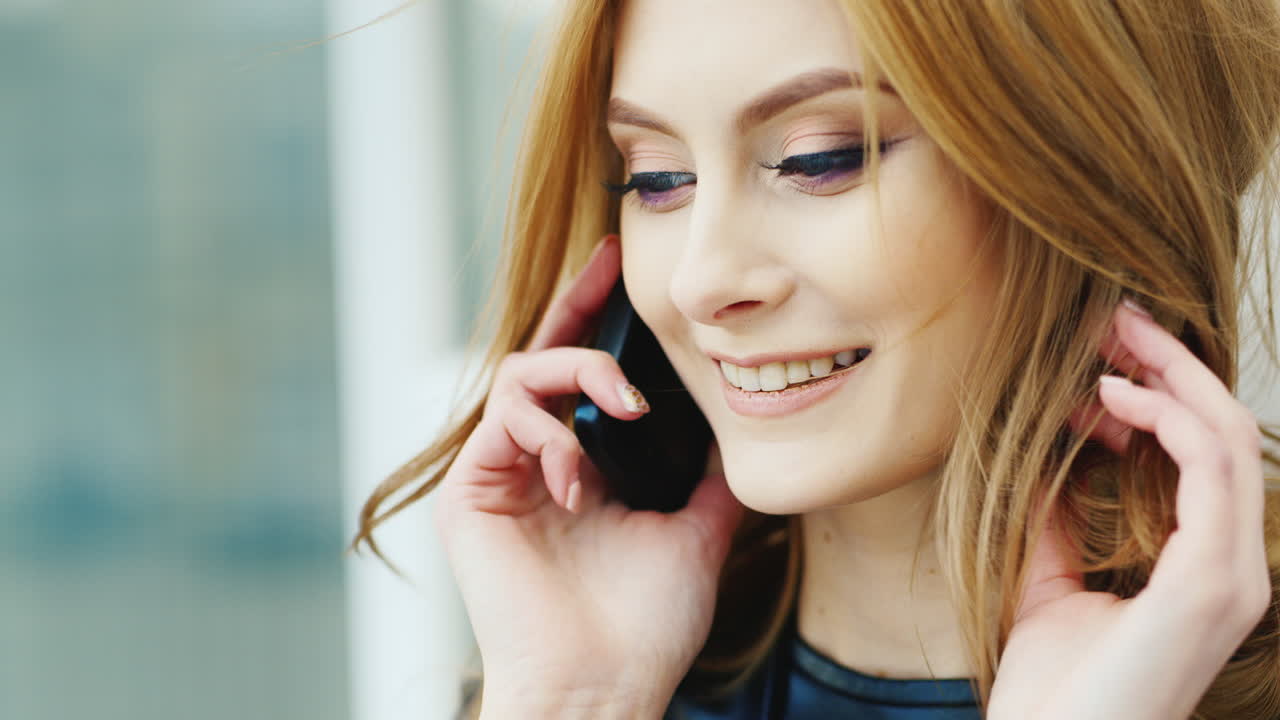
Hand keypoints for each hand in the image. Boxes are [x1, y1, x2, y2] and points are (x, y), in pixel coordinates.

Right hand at [433, 234, 744, 717]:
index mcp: (582, 468)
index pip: (584, 380)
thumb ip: (709, 478)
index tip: (626, 273)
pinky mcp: (470, 493)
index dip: (600, 324)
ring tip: (626, 409)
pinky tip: (580, 478)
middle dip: (575, 306)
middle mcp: (536, 464)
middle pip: (542, 358)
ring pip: (518, 377)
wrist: (604, 684)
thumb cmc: (644, 626)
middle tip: (612, 268)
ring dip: (575, 375)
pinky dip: (545, 432)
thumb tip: (739, 429)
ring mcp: (500, 476)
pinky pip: (499, 422)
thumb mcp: (695, 534)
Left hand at [986, 301, 1268, 719]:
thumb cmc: (1054, 690)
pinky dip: (1167, 418)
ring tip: (1112, 336)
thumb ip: (1058, 522)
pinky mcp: (1210, 586)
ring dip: (1173, 374)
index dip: (1160, 397)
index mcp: (1204, 568)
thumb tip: (1051, 454)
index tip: (1095, 366)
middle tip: (1116, 318)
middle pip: (1227, 433)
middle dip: (1175, 365)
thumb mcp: (1049, 584)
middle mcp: (1232, 569)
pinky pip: (1210, 470)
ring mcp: (1231, 578)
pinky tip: (1109, 395)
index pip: (1207, 458)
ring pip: (1229, 438)